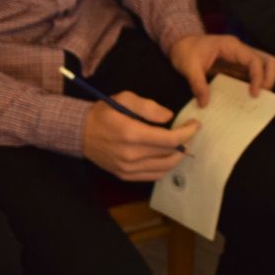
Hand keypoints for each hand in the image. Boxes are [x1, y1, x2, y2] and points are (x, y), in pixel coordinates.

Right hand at [83, 91, 199, 181]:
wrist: (79, 132)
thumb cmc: (103, 112)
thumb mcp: (123, 98)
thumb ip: (148, 106)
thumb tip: (169, 117)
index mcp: (131, 133)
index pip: (169, 139)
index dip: (187, 133)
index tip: (195, 125)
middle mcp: (130, 154)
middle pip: (170, 155)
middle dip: (185, 143)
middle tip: (188, 133)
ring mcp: (127, 168)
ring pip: (164, 168)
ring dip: (177, 156)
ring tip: (180, 144)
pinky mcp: (125, 175)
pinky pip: (153, 176)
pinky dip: (165, 167)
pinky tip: (166, 156)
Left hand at [167, 33, 274, 106]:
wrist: (180, 44)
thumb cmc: (185, 51)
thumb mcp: (188, 67)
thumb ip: (197, 84)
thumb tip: (205, 103)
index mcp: (231, 46)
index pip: (254, 60)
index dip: (258, 77)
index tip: (254, 94)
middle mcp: (239, 51)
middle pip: (267, 61)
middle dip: (269, 79)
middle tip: (261, 97)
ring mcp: (239, 60)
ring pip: (262, 69)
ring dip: (262, 84)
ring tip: (255, 101)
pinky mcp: (235, 68)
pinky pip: (249, 77)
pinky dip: (251, 87)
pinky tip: (244, 100)